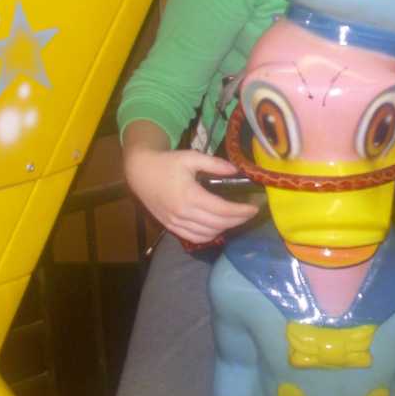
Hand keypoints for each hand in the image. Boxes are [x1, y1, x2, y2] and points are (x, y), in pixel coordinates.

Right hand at [124, 143, 256, 243]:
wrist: (140, 172)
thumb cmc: (167, 162)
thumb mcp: (191, 157)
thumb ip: (215, 164)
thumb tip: (236, 171)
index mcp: (190, 196)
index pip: (223, 210)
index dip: (241, 211)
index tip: (255, 208)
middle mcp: (183, 213)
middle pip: (219, 224)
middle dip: (238, 220)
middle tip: (250, 213)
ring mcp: (176, 223)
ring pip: (208, 234)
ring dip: (226, 228)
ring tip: (236, 218)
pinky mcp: (171, 226)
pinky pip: (194, 238)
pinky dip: (210, 235)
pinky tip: (218, 226)